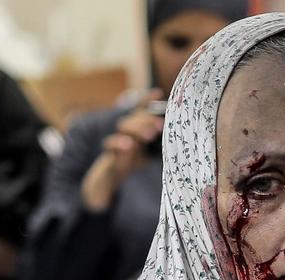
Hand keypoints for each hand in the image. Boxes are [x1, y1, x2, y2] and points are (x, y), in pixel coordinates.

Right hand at [81, 90, 163, 211]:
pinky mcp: (110, 156)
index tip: (157, 93)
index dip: (146, 101)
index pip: (140, 112)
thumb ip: (158, 146)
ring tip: (149, 136)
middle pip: (134, 117)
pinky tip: (129, 146)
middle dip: (146, 119)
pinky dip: (119, 144)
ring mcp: (116, 143)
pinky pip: (111, 145)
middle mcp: (126, 134)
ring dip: (136, 128)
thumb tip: (176, 138)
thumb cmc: (131, 165)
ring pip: (123, 127)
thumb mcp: (147, 155)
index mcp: (136, 131)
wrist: (108, 181)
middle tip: (159, 127)